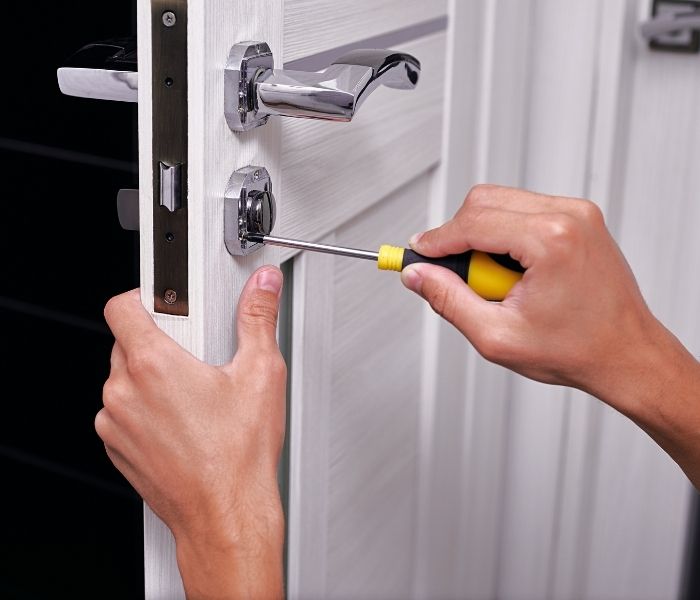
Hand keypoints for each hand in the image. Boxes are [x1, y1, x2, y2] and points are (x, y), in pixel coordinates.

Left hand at [96, 266, 286, 598]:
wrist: (225, 515)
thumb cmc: (238, 456)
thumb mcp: (260, 374)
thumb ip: (258, 318)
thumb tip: (262, 287)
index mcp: (153, 364)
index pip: (122, 305)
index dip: (144, 296)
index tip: (167, 303)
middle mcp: (124, 391)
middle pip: (127, 341)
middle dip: (160, 340)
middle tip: (197, 354)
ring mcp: (115, 422)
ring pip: (124, 377)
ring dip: (151, 376)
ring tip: (194, 392)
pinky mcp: (117, 447)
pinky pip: (122, 411)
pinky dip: (145, 407)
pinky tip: (184, 421)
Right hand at [402, 185, 699, 484]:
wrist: (627, 354)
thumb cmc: (578, 350)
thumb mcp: (497, 336)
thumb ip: (448, 300)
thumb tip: (418, 275)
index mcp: (551, 240)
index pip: (471, 222)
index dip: (436, 240)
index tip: (417, 254)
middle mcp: (568, 216)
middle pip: (483, 201)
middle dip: (458, 236)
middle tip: (457, 276)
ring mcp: (578, 213)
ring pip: (501, 202)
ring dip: (482, 236)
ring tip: (495, 281)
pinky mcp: (579, 218)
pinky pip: (523, 210)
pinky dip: (505, 235)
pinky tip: (514, 272)